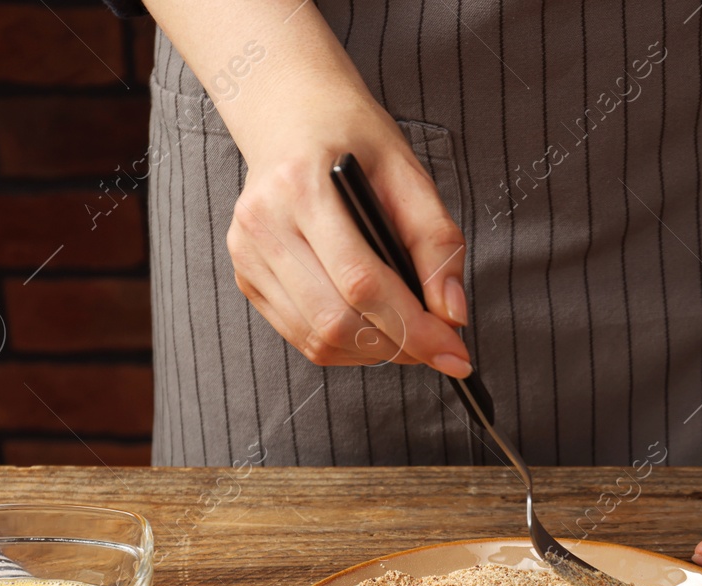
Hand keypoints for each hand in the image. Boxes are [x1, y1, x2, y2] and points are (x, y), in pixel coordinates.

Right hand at [214, 8, 470, 374]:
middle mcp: (264, 224)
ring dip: (375, 352)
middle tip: (438, 345)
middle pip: (337, 321)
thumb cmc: (352, 139)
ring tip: (410, 335)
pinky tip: (374, 327)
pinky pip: (301, 336)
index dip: (415, 329)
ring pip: (317, 339)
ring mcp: (247, 254)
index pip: (361, 283)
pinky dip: (347, 345)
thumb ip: (437, 242)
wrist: (290, 115)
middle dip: (400, 346)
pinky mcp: (246, 275)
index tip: (456, 353)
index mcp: (302, 187)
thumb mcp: (408, 172)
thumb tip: (453, 314)